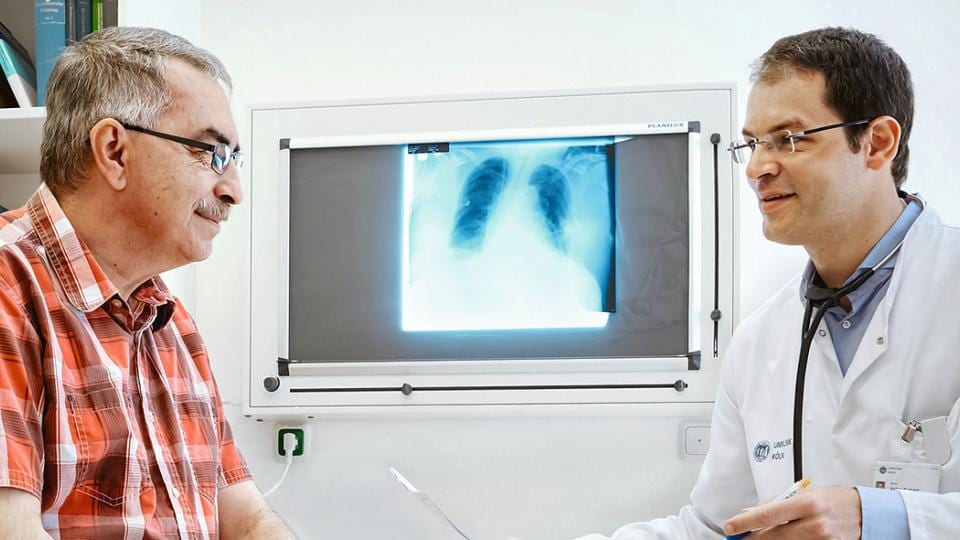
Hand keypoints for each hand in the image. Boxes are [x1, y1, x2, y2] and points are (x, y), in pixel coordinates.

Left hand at [722, 486, 861, 538]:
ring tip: (759, 536)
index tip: (731, 526)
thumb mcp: (805, 493)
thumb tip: (750, 513)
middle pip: (772, 535)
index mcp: (807, 503)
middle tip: (739, 537)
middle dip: (751, 537)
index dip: (745, 522)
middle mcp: (814, 523)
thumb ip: (777, 503)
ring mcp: (821, 539)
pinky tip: (780, 539)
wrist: (865, 512)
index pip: (768, 514)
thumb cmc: (834, 500)